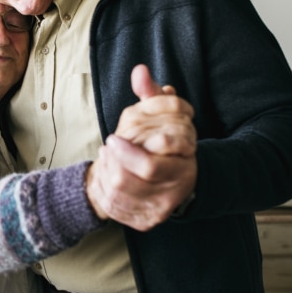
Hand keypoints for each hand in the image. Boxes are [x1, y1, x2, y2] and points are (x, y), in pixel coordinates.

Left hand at [86, 64, 197, 229]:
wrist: (169, 178)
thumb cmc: (162, 140)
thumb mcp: (160, 116)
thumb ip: (152, 95)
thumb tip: (140, 71)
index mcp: (185, 163)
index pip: (151, 164)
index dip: (127, 152)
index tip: (111, 138)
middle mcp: (177, 189)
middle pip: (130, 181)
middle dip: (112, 163)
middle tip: (106, 149)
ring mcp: (162, 208)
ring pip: (121, 195)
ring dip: (106, 174)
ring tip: (106, 159)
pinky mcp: (148, 221)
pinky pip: (120, 211)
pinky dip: (106, 193)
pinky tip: (106, 179)